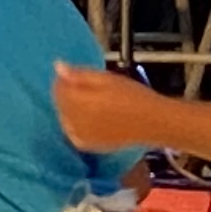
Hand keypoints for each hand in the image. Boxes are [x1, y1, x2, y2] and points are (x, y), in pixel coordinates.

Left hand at [52, 61, 168, 151]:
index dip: (63, 80)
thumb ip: (80, 74)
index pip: (58, 89)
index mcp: (81, 102)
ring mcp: (80, 135)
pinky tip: (89, 118)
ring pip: (63, 118)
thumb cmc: (134, 96)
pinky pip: (71, 132)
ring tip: (91, 103)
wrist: (153, 122)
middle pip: (60, 104)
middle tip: (86, 89)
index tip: (74, 76)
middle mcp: (76, 121)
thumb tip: (58, 66)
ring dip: (70, 109)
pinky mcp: (86, 145)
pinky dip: (74, 124)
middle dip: (67, 94)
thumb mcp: (108, 78)